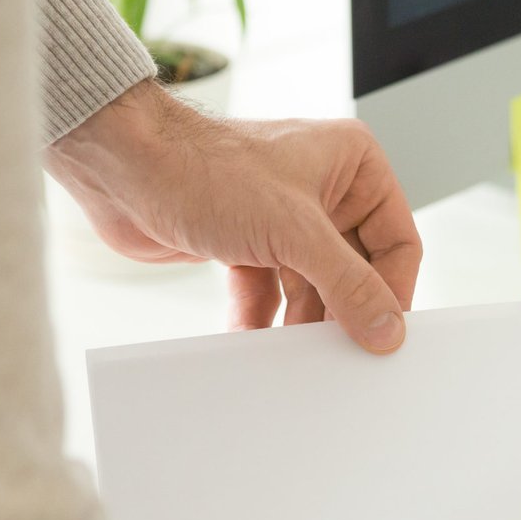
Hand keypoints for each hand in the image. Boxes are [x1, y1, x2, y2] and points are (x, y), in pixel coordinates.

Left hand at [44, 81, 422, 351]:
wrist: (123, 169)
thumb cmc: (204, 168)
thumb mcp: (295, 232)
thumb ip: (349, 285)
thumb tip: (387, 329)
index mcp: (353, 165)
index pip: (397, 242)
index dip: (392, 291)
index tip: (383, 334)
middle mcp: (324, 188)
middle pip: (354, 270)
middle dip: (342, 311)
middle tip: (341, 352)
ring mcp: (285, 217)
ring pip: (312, 286)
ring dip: (300, 321)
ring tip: (295, 354)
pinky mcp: (249, 242)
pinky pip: (270, 292)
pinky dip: (261, 318)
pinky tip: (251, 340)